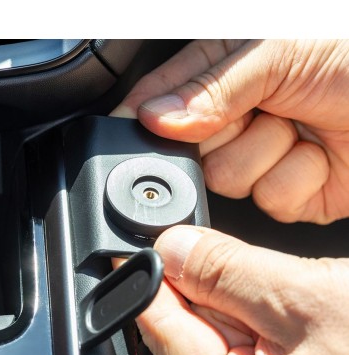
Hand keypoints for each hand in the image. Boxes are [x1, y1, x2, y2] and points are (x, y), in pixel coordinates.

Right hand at [112, 40, 348, 223]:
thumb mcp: (281, 50)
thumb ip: (212, 86)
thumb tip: (156, 116)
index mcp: (226, 69)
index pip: (162, 95)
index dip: (146, 114)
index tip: (138, 127)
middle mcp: (238, 113)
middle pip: (187, 147)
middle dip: (226, 132)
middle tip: (262, 109)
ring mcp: (261, 154)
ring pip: (225, 178)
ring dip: (269, 154)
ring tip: (302, 126)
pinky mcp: (287, 190)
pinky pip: (267, 201)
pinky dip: (297, 180)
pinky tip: (320, 154)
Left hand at [119, 225, 348, 354]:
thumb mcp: (305, 301)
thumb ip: (227, 273)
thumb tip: (171, 248)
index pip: (161, 329)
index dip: (150, 277)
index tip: (142, 239)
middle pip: (186, 324)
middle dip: (190, 276)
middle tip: (200, 237)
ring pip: (218, 320)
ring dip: (226, 283)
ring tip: (264, 271)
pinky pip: (250, 325)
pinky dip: (252, 295)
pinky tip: (273, 283)